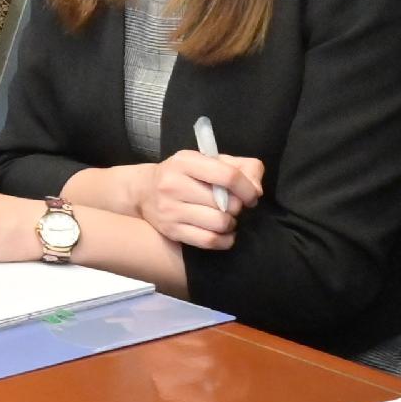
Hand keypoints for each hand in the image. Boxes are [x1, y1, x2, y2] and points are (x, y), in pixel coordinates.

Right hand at [136, 149, 263, 250]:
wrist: (144, 192)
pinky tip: (224, 234)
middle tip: (234, 207)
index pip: (228, 176)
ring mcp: (170, 209)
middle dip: (237, 207)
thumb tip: (256, 190)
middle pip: (225, 203)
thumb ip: (240, 167)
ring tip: (226, 219)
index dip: (248, 189)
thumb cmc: (185, 175)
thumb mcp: (209, 161)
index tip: (252, 196)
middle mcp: (173, 184)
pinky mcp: (171, 230)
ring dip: (230, 224)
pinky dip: (224, 240)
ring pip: (219, 223)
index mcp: (185, 161)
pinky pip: (208, 241)